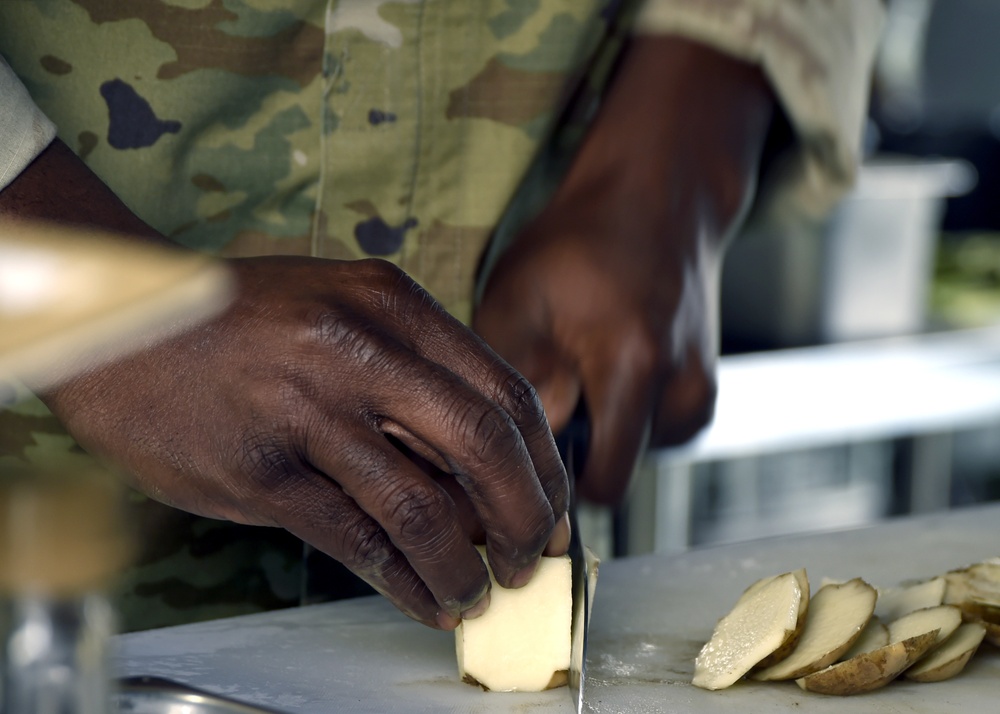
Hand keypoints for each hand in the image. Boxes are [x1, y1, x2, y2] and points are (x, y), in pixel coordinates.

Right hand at [3, 142, 569, 629]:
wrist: (125, 324)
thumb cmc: (241, 321)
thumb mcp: (342, 309)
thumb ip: (412, 372)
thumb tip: (483, 465)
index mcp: (390, 302)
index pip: (505, 392)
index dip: (543, 464)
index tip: (553, 505)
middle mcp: (356, 349)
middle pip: (483, 448)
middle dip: (526, 518)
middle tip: (533, 557)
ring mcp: (306, 410)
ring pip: (423, 509)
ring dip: (465, 565)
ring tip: (477, 591)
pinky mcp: (259, 472)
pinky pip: (356, 543)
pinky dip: (405, 583)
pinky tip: (425, 600)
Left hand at [474, 36, 773, 503]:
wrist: (659, 202)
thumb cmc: (580, 244)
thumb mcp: (516, 299)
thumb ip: (508, 386)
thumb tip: (499, 457)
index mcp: (634, 367)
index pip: (600, 485)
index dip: (551, 484)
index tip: (519, 462)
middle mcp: (682, 392)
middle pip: (613, 476)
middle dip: (572, 458)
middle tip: (540, 406)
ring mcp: (700, 397)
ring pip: (630, 460)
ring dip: (597, 436)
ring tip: (574, 378)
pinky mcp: (704, 398)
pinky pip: (649, 439)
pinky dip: (620, 421)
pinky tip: (601, 375)